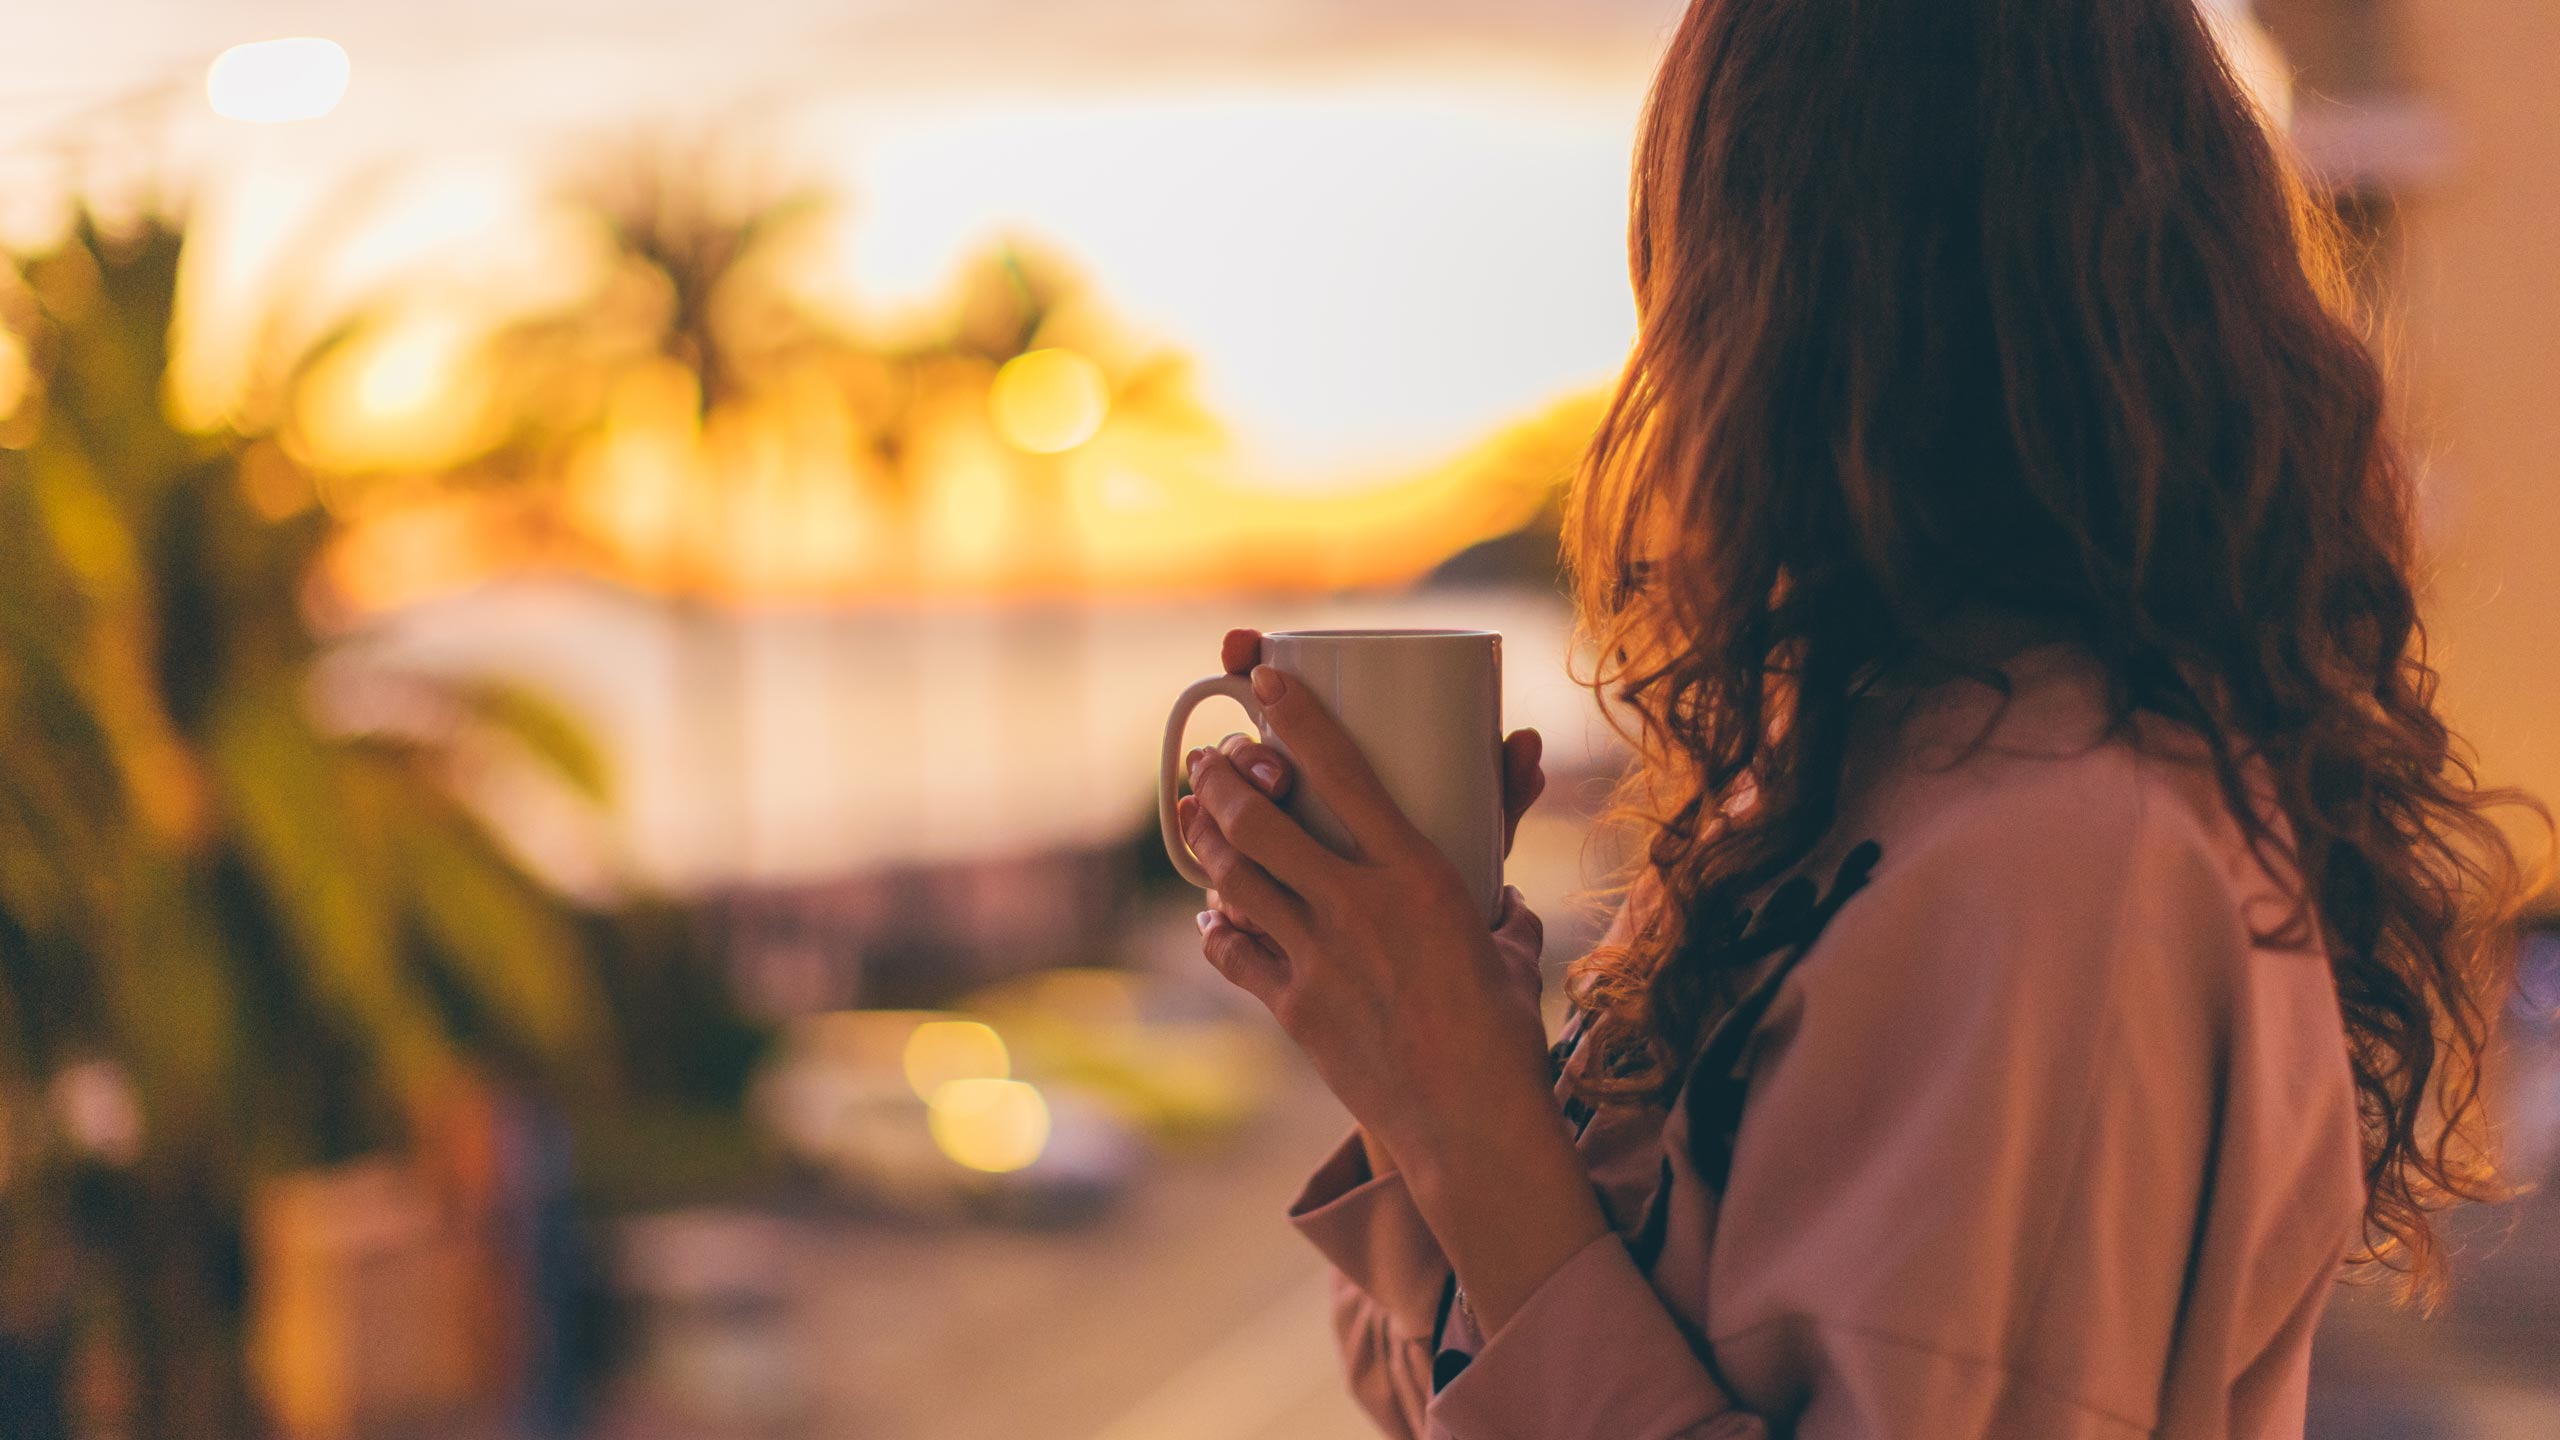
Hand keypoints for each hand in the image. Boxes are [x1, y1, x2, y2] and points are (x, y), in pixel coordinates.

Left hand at [1178, 631, 1606, 1332]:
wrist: (1470, 1126)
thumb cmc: (1503, 1029)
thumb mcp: (1509, 940)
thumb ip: (1496, 885)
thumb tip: (1504, 854)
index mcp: (1420, 874)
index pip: (1344, 771)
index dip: (1294, 715)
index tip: (1264, 677)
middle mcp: (1360, 905)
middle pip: (1262, 822)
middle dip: (1222, 781)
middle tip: (1210, 759)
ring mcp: (1318, 958)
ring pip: (1235, 879)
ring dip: (1206, 840)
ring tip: (1194, 813)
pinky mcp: (1293, 1008)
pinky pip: (1232, 953)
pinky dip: (1217, 926)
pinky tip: (1212, 912)